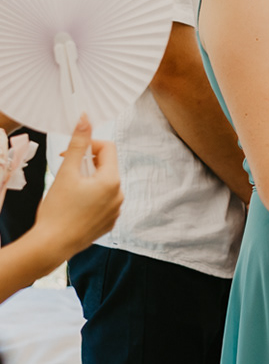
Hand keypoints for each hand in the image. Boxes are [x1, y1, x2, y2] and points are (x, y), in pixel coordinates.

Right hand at [30, 118, 122, 259]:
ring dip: (88, 180)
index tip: (69, 154)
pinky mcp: (109, 222)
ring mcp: (116, 210)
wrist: (53, 244)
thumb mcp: (66, 172)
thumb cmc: (57, 209)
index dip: (88, 145)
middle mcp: (120, 195)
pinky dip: (91, 197)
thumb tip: (86, 118)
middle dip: (87, 164)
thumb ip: (78, 144)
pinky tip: (74, 207)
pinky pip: (103, 201)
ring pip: (104, 184)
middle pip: (107, 166)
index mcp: (112, 180)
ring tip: (68, 192)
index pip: (108, 148)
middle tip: (66, 172)